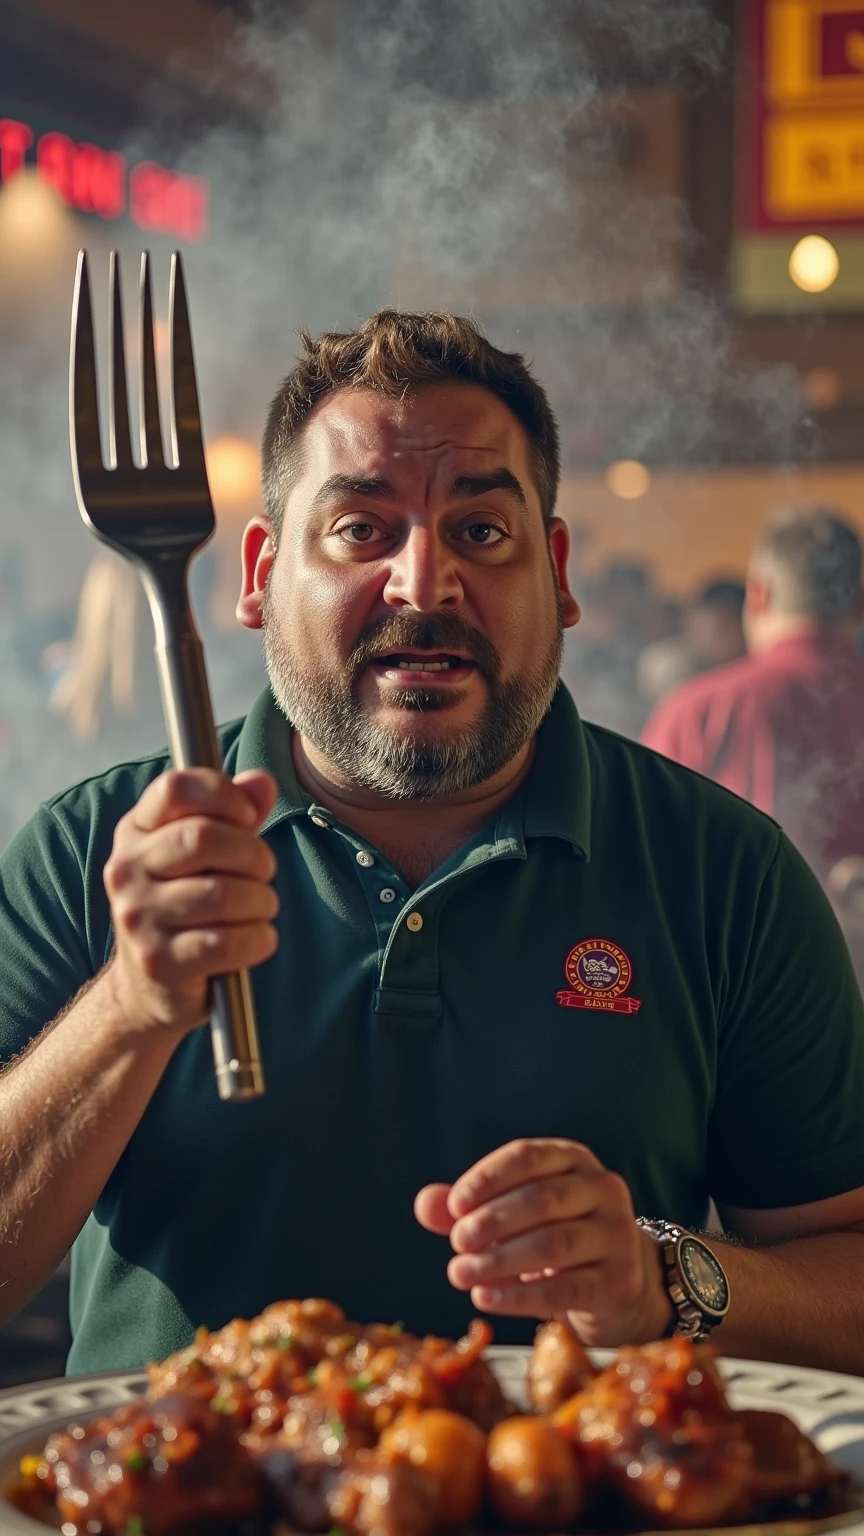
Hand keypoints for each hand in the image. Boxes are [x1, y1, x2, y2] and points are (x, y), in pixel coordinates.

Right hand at [103, 767, 278, 1035]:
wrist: (149, 985)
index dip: (225, 795)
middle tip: (263, 871)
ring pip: (224, 894)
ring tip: (261, 907)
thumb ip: (235, 814)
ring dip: (261, 901)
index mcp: (136, 832)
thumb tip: (261, 781)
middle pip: (206, 838)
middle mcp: (126, 870)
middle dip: (254, 854)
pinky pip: (227, 943)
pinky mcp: (159, 961)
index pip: (177, 787)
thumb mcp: (204, 854)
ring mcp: (137, 917)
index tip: (248, 817)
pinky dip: (258, 939)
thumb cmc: (186, 905)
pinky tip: (258, 938)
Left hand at [415, 1138, 672, 1346]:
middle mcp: (603, 1188)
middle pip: (542, 1199)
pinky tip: (486, 1297)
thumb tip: (425, 1205)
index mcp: (574, 1159)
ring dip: (500, 1260)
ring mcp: (618, 1234)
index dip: (488, 1178)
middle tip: (457, 1243)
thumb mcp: (512, 1213)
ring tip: (461, 1273)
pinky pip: (566, 1289)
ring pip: (554, 1244)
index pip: (527, 1157)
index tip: (455, 1205)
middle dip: (492, 1221)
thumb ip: (468, 1207)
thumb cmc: (553, 1235)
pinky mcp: (620, 1280)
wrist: (614, 1279)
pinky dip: (520, 1296)